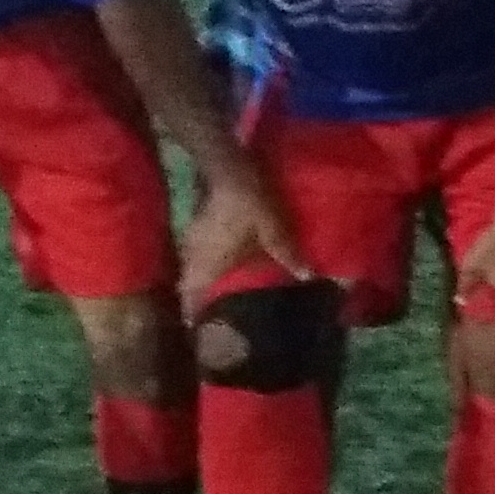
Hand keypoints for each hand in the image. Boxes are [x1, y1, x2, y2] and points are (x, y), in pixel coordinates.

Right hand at [172, 152, 308, 317]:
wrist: (226, 164)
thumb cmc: (248, 201)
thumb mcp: (273, 228)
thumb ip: (287, 254)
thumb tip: (306, 277)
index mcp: (207, 262)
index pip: (190, 297)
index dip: (192, 314)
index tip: (197, 329)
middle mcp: (193, 255)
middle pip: (187, 286)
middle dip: (197, 300)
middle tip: (212, 314)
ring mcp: (191, 239)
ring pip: (191, 269)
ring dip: (200, 282)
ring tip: (217, 293)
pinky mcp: (196, 226)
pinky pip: (196, 253)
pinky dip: (205, 264)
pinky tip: (220, 263)